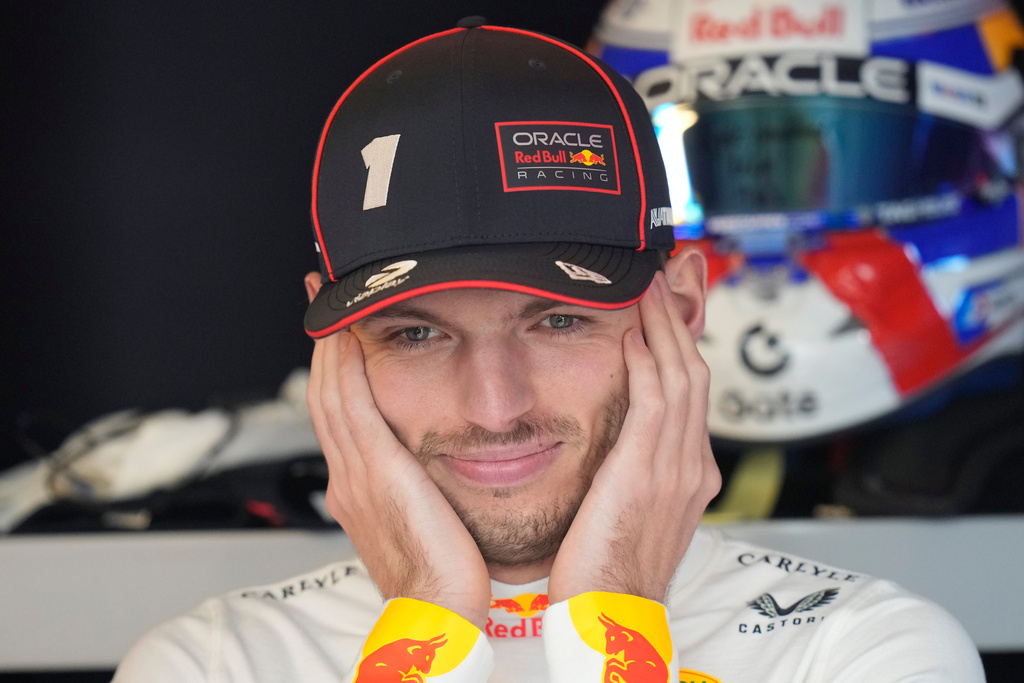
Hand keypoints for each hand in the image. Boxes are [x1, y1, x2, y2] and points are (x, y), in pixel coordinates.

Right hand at [307, 331, 491, 626]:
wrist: (436, 608)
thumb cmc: (443, 575)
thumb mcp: (422, 522)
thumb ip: (418, 491)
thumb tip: (435, 471)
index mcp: (357, 490)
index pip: (339, 417)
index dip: (335, 373)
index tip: (340, 336)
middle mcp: (348, 478)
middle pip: (325, 397)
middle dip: (325, 348)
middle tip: (326, 304)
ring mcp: (355, 472)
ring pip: (331, 394)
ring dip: (331, 347)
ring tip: (334, 308)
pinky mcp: (375, 469)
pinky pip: (351, 404)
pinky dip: (345, 367)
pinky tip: (347, 335)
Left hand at [547, 271, 720, 603]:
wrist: (615, 613)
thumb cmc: (611, 569)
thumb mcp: (632, 511)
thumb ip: (635, 472)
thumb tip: (620, 445)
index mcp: (691, 475)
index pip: (691, 395)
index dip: (681, 349)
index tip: (665, 315)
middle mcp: (692, 465)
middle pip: (695, 375)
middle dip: (680, 324)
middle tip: (664, 284)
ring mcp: (676, 468)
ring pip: (681, 379)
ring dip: (665, 329)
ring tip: (648, 291)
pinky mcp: (647, 471)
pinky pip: (655, 402)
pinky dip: (648, 363)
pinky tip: (634, 336)